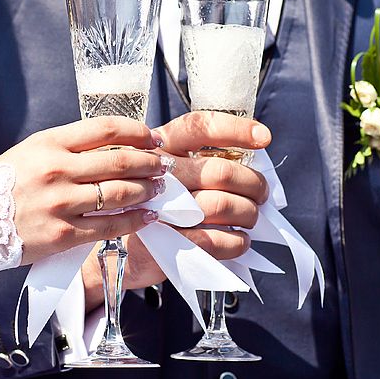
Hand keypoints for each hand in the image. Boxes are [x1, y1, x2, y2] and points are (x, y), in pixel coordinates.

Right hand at [0, 117, 170, 264]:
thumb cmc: (4, 185)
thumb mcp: (31, 151)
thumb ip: (69, 147)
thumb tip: (115, 146)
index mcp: (50, 143)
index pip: (106, 129)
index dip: (138, 132)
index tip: (154, 137)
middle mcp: (57, 170)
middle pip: (120, 161)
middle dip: (150, 162)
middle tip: (164, 164)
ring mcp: (61, 203)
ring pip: (120, 193)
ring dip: (147, 189)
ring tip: (159, 188)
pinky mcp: (64, 233)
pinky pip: (110, 225)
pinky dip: (135, 220)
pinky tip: (148, 215)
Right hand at [81, 111, 270, 311]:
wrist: (116, 251)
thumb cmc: (153, 205)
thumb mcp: (167, 172)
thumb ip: (200, 162)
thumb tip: (251, 165)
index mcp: (160, 146)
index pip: (199, 127)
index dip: (235, 129)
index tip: (263, 137)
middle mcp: (156, 172)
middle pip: (220, 170)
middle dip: (253, 183)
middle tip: (261, 194)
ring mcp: (160, 207)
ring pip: (222, 205)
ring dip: (248, 213)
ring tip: (251, 217)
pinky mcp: (166, 242)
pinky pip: (216, 240)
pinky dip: (237, 241)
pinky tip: (240, 240)